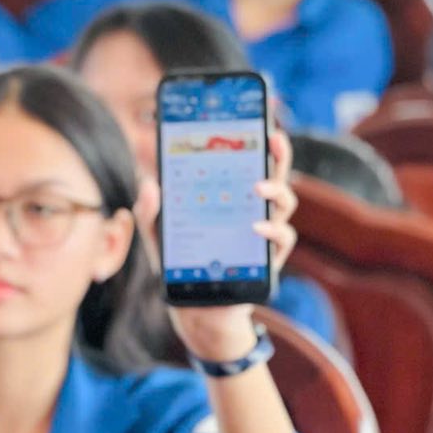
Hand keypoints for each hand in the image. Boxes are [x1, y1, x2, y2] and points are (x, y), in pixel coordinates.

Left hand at [169, 130, 295, 360]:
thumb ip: (151, 211)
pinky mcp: (268, 261)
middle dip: (279, 157)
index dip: (259, 145)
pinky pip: (282, 241)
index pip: (250, 166)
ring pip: (284, 206)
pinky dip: (273, 231)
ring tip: (257, 188)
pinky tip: (256, 228)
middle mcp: (254, 213)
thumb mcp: (159, 236)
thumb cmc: (182, 265)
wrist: (194, 310)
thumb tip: (148, 182)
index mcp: (232, 201)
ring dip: (276, 192)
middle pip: (276, 178)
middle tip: (273, 140)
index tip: (261, 123)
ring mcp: (264, 236)